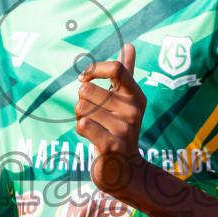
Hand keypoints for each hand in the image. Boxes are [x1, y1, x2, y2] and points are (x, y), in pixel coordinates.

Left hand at [74, 43, 145, 198]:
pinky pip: (81, 124)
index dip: (93, 71)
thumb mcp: (125, 101)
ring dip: (80, 117)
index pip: (116, 68)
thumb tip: (129, 45)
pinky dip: (80, 130)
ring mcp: (125, 128)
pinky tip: (92, 138)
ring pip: (81, 107)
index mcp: (137, 96)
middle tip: (94, 117)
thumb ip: (127, 73)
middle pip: (87, 89)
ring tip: (95, 129)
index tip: (85, 80)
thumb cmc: (119, 130)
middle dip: (81, 102)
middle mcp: (134, 110)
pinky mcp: (112, 145)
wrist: (125, 171)